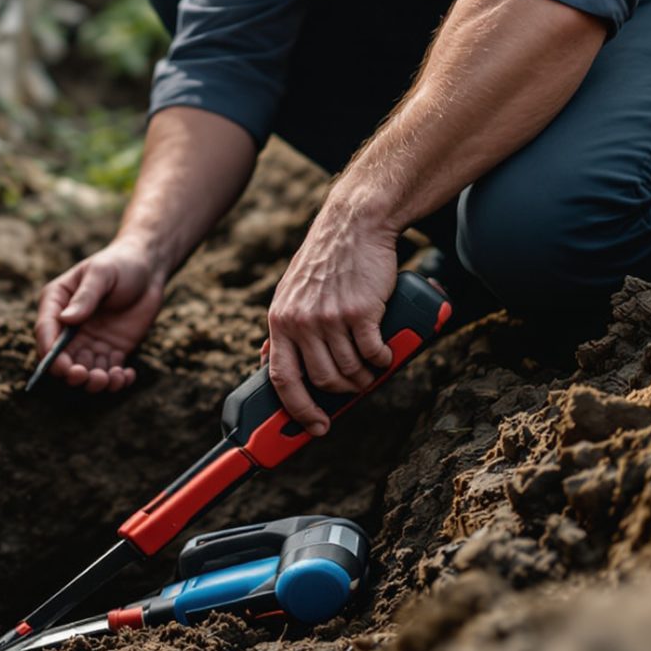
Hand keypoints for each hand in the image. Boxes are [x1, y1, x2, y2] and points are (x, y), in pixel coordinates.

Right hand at [34, 239, 165, 391]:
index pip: (46, 331)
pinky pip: (108, 372)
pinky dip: (116, 380)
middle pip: (61, 358)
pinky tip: (127, 375)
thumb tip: (66, 320)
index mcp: (57, 302)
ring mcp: (90, 340)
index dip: (50, 352)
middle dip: (71, 372)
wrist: (148, 269)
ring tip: (111, 378)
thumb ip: (85, 296)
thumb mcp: (102, 274)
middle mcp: (69, 326)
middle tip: (86, 375)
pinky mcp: (111, 350)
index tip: (61, 365)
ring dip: (94, 381)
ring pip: (84, 370)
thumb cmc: (120, 264)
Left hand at [262, 202, 401, 434]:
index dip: (298, 409)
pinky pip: (372, 353)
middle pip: (322, 380)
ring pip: (350, 370)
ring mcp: (330, 318)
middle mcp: (302, 322)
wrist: (353, 225)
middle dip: (342, 391)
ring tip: (372, 369)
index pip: (281, 378)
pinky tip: (385, 355)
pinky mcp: (360, 312)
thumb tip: (265, 360)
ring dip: (365, 377)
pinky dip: (382, 360)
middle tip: (355, 386)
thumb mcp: (289, 293)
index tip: (314, 425)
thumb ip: (282, 327)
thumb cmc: (324, 262)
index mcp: (280, 320)